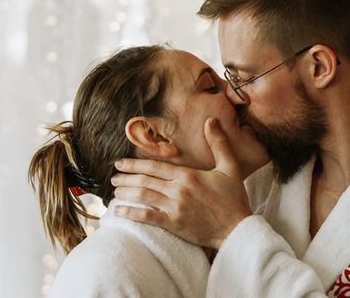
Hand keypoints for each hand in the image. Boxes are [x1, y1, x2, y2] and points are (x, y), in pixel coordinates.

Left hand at [111, 118, 251, 248]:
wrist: (236, 228)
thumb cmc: (233, 198)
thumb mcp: (230, 166)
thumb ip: (219, 143)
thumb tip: (211, 121)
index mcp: (188, 175)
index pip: (155, 166)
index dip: (135, 164)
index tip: (120, 162)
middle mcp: (178, 190)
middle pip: (145, 180)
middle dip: (126, 177)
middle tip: (112, 176)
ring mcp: (174, 208)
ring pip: (143, 196)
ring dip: (126, 192)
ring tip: (114, 191)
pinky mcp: (174, 224)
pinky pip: (148, 217)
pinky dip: (132, 213)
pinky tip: (119, 211)